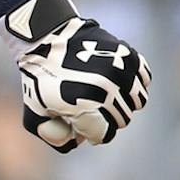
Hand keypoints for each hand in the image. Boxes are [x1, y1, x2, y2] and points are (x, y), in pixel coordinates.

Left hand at [0, 0, 151, 153]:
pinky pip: (145, 79)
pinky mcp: (129, 55)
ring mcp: (120, 71)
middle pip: (122, 120)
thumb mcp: (35, 116)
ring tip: (106, 94)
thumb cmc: (39, 81)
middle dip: (107, 118)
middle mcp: (106, 90)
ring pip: (138, 101)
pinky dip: (135, 82)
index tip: (82, 123)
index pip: (103, 135)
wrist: (46, 38)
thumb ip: (54, 138)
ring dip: (124, 102)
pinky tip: (118, 80)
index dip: (91, 133)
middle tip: (91, 107)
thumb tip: (80, 141)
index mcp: (84, 107)